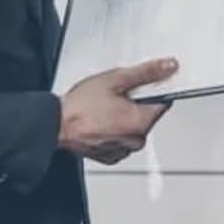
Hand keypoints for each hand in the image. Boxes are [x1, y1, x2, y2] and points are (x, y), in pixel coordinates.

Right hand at [58, 58, 177, 165]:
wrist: (54, 125)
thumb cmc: (79, 107)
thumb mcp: (116, 79)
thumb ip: (146, 72)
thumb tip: (168, 67)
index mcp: (141, 122)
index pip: (164, 102)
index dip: (154, 89)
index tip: (143, 84)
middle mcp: (135, 141)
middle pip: (147, 115)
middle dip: (136, 103)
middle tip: (116, 94)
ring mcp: (122, 150)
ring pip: (133, 127)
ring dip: (124, 117)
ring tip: (104, 107)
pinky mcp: (110, 156)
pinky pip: (120, 139)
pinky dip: (114, 130)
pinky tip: (100, 120)